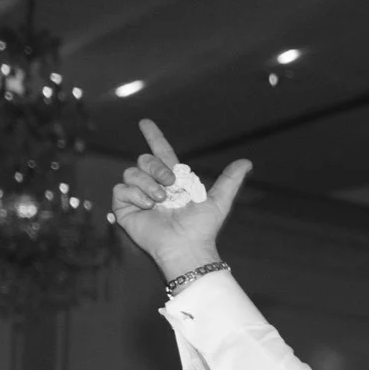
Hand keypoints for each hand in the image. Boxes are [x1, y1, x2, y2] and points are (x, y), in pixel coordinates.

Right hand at [110, 119, 250, 280]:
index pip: (161, 153)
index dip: (154, 137)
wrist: (186, 247)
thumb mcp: (218, 201)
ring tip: (161, 201)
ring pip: (131, 172)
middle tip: (170, 183)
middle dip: (157, 167)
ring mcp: (138, 197)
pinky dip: (135, 195)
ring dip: (148, 183)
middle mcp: (154, 185)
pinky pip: (121, 189)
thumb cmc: (201, 228)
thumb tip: (247, 163)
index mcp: (173, 181)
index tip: (145, 122)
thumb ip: (230, 180)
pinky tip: (148, 207)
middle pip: (145, 159)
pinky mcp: (125, 208)